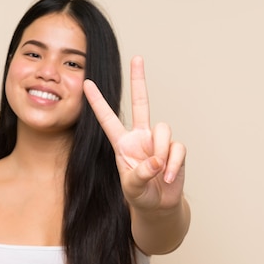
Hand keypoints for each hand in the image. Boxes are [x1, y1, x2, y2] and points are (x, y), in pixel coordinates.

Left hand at [83, 56, 185, 212]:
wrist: (158, 205)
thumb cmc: (140, 194)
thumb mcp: (131, 187)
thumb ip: (139, 174)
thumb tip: (156, 160)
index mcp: (122, 143)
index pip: (107, 119)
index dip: (97, 102)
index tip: (86, 83)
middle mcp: (140, 137)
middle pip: (141, 102)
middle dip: (139, 80)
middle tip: (137, 58)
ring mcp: (158, 141)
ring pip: (163, 129)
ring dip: (161, 153)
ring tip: (159, 172)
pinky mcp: (175, 149)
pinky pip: (177, 149)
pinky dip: (172, 164)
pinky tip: (167, 177)